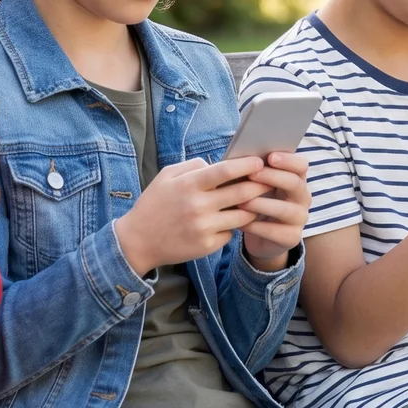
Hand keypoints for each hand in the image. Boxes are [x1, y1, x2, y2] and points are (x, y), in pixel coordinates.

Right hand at [115, 157, 269, 274]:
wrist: (138, 241)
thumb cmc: (154, 204)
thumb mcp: (166, 176)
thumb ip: (192, 166)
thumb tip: (218, 163)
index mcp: (188, 185)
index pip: (225, 171)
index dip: (246, 165)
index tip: (259, 161)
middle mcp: (198, 206)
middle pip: (241, 193)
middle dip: (260, 185)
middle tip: (270, 180)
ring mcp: (204, 228)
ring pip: (242, 215)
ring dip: (253, 207)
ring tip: (258, 201)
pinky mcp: (207, 246)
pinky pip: (230, 232)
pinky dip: (233, 225)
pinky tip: (231, 221)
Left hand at [241, 151, 310, 263]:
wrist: (260, 235)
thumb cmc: (256, 201)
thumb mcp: (256, 185)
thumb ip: (253, 171)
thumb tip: (238, 158)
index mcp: (297, 179)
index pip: (301, 165)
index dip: (288, 160)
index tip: (270, 156)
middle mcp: (303, 197)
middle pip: (294, 183)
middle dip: (272, 177)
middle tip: (251, 174)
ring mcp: (300, 218)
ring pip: (285, 209)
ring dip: (262, 204)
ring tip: (242, 202)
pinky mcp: (292, 237)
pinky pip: (275, 231)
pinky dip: (257, 227)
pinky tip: (241, 223)